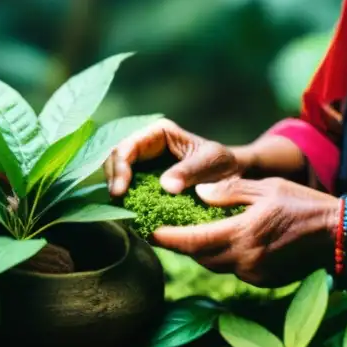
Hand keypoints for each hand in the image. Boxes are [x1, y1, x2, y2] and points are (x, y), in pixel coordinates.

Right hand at [106, 118, 241, 196]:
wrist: (233, 178)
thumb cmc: (224, 164)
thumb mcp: (213, 163)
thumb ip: (191, 171)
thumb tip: (166, 185)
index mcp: (159, 133)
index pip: (128, 145)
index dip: (120, 167)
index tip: (121, 190)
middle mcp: (146, 145)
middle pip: (115, 158)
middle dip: (113, 178)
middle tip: (118, 201)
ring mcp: (144, 164)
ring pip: (116, 174)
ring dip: (116, 190)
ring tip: (122, 208)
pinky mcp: (145, 183)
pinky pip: (127, 189)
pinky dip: (124, 200)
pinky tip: (129, 213)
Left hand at [152, 177, 339, 287]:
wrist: (338, 235)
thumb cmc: (303, 204)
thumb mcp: (266, 187)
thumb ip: (231, 191)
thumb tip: (199, 192)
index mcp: (243, 234)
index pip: (194, 241)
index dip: (168, 238)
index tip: (149, 231)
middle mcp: (245, 260)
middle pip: (201, 256)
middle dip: (182, 244)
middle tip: (164, 229)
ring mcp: (254, 274)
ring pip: (216, 264)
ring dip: (202, 250)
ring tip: (191, 233)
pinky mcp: (263, 281)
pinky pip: (234, 269)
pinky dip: (225, 256)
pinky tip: (226, 240)